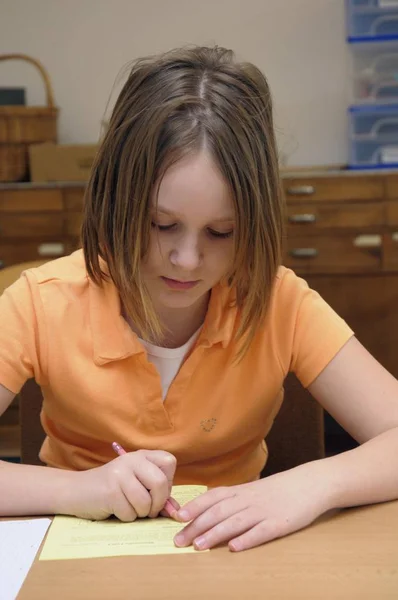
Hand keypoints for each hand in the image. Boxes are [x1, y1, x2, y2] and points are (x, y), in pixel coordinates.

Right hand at [65, 449, 178, 520]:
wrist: (76, 491)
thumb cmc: (111, 489)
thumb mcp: (136, 484)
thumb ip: (158, 494)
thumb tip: (177, 512)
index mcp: (141, 455)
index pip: (169, 462)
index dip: (169, 481)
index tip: (157, 491)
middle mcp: (131, 460)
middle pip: (161, 483)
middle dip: (158, 503)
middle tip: (149, 509)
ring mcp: (120, 474)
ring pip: (146, 502)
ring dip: (140, 513)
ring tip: (129, 507)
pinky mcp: (110, 492)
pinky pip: (130, 512)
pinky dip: (126, 517)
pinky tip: (116, 509)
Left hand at [173, 464, 330, 551]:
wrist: (310, 483)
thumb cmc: (279, 489)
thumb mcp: (254, 490)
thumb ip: (233, 499)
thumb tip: (208, 510)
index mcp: (242, 490)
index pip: (213, 497)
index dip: (195, 507)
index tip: (178, 517)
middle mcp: (249, 499)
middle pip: (219, 512)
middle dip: (197, 526)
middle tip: (179, 540)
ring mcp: (264, 511)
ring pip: (235, 522)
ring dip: (215, 534)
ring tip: (199, 546)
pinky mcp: (280, 523)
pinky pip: (261, 532)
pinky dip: (247, 539)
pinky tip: (234, 548)